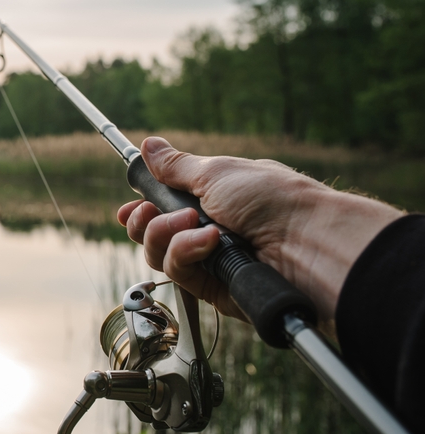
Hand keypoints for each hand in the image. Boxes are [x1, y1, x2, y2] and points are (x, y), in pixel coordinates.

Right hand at [117, 137, 401, 330]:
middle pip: (153, 235)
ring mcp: (210, 261)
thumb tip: (149, 145)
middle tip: (151, 212)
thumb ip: (175, 166)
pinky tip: (209, 244)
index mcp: (212, 200)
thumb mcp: (216, 172)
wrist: (306, 242)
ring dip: (167, 235)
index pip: (163, 208)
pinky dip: (187, 254)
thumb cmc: (272, 200)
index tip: (129, 209)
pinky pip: (178, 274)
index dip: (141, 211)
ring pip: (159, 255)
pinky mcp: (213, 288)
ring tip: (194, 225)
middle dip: (146, 222)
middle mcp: (208, 232)